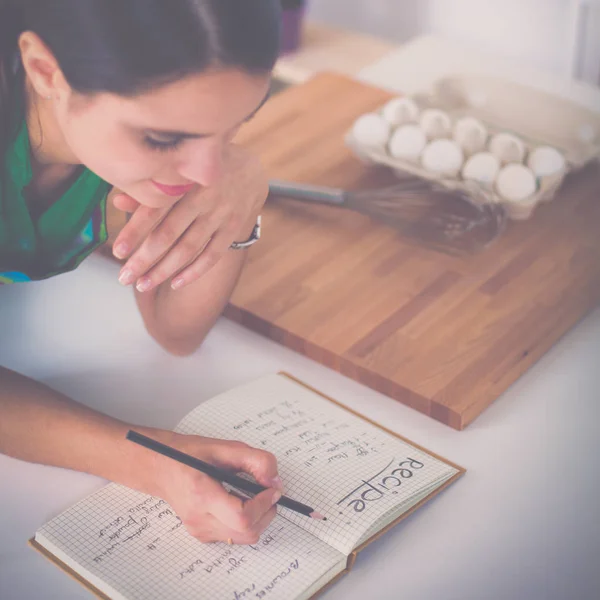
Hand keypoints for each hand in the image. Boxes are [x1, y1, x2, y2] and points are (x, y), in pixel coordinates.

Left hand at [113, 145, 267, 292]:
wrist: (250, 170)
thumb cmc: (202, 168)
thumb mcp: (179, 167)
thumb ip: (151, 186)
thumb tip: (117, 202)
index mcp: (185, 178)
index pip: (155, 209)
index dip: (135, 231)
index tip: (117, 251)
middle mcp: (204, 197)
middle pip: (169, 234)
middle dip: (144, 259)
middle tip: (124, 277)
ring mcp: (221, 214)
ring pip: (189, 249)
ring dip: (164, 270)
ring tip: (143, 284)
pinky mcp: (233, 228)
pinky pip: (212, 255)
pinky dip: (194, 271)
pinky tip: (175, 283)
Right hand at [150, 433, 282, 544]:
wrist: (161, 467)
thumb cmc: (189, 455)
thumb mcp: (225, 447)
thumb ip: (255, 461)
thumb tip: (274, 482)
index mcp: (202, 495)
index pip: (242, 517)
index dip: (264, 504)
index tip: (272, 489)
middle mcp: (199, 519)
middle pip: (246, 532)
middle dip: (266, 512)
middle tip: (267, 491)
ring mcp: (200, 530)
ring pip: (243, 538)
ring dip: (258, 518)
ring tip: (254, 495)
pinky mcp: (202, 534)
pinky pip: (234, 536)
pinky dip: (246, 522)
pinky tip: (240, 502)